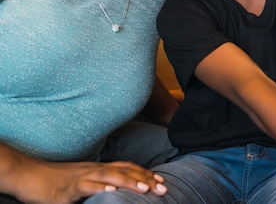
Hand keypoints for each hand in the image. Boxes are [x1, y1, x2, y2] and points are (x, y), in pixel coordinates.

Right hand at [14, 160, 166, 203]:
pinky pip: (85, 186)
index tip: (162, 180)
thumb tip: (115, 191)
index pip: (127, 168)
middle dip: (146, 179)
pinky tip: (111, 191)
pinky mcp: (66, 189)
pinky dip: (100, 187)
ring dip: (129, 181)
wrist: (27, 174)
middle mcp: (93, 170)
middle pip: (124, 171)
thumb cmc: (53, 181)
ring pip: (109, 175)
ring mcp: (80, 178)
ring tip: (146, 188)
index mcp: (98, 169)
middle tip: (164, 188)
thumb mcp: (80, 182)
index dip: (146, 173)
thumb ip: (98, 185)